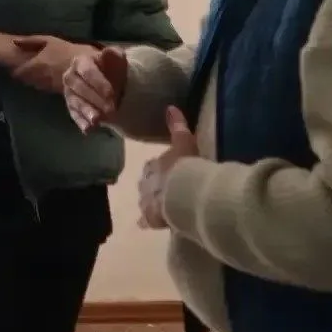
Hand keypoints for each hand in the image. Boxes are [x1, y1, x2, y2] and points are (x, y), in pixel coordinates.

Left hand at [11, 35, 88, 93]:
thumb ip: (30, 42)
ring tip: (37, 75)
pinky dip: (43, 85)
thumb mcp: (49, 40)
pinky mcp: (56, 92)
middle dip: (24, 76)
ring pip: (34, 85)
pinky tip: (48, 79)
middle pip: (25, 80)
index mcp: (35, 64)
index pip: (19, 72)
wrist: (86, 65)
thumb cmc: (67, 50)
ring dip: (33, 81)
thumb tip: (14, 42)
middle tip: (26, 71)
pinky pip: (44, 89)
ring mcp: (47, 86)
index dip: (16, 71)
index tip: (16, 68)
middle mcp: (38, 78)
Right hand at [64, 46, 127, 130]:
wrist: (101, 77)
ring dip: (87, 112)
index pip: (88, 72)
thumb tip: (114, 52)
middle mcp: (71, 76)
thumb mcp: (114, 59)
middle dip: (96, 99)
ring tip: (98, 121)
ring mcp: (69, 92)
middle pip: (81, 88)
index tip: (112, 94)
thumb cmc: (109, 67)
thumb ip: (115, 56)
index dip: (99, 83)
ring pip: (76, 102)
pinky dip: (81, 122)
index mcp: (81, 62)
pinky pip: (74, 114)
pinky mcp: (71, 106)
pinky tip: (89, 130)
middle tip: (112, 109)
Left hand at [137, 106, 198, 228]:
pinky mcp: (151, 217)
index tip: (166, 171)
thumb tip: (170, 106)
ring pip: (145, 200)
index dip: (159, 168)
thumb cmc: (186, 167)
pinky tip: (144, 224)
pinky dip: (145, 221)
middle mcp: (146, 182)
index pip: (153, 165)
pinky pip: (146, 220)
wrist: (183, 193)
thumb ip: (178, 126)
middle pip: (147, 182)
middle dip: (153, 185)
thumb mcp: (184, 143)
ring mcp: (147, 200)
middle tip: (164, 189)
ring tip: (159, 205)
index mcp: (154, 165)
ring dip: (151, 201)